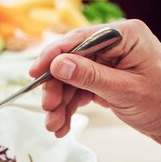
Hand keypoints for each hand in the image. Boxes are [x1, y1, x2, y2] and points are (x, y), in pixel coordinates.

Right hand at [29, 19, 160, 145]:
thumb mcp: (126, 90)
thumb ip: (89, 76)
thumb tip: (57, 64)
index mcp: (124, 36)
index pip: (78, 40)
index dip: (52, 56)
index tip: (34, 73)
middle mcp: (114, 46)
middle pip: (70, 61)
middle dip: (56, 88)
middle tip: (48, 108)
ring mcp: (108, 64)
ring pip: (71, 80)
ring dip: (60, 104)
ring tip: (55, 126)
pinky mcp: (105, 80)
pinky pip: (78, 91)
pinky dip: (69, 108)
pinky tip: (63, 124)